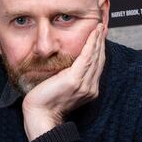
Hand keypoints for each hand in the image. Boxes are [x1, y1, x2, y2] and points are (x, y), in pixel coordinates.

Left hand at [22, 24, 105, 141]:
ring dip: (98, 40)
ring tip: (99, 27)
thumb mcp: (61, 88)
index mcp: (88, 90)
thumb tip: (67, 67)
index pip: (96, 66)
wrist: (40, 115)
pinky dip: (92, 44)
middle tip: (102, 27)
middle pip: (98, 60)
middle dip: (100, 42)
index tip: (99, 37)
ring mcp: (84, 84)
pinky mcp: (75, 80)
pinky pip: (87, 57)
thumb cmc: (45, 103)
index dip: (99, 50)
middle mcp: (90, 87)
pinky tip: (94, 34)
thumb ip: (68, 78)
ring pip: (95, 57)